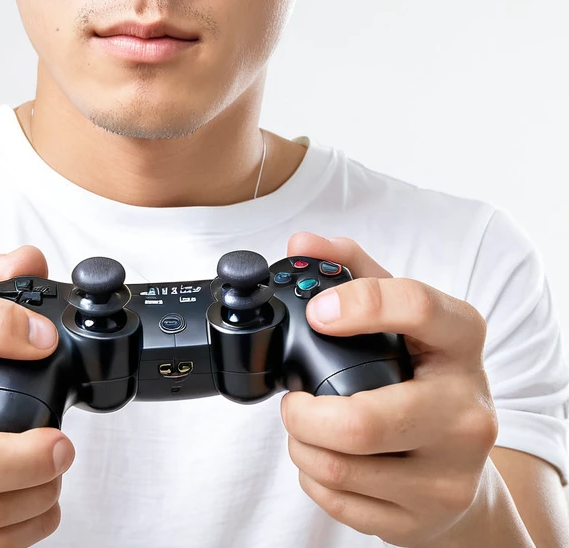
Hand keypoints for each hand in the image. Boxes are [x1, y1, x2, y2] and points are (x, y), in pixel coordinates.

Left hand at [280, 231, 498, 546]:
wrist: (461, 461)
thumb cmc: (420, 373)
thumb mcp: (399, 314)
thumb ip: (352, 268)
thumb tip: (302, 243)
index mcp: (461, 341)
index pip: (417, 306)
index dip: (360, 305)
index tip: (317, 313)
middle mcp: (467, 408)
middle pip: (365, 420)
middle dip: (304, 413)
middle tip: (292, 401)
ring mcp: (452, 470)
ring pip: (341, 466)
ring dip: (301, 446)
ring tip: (305, 428)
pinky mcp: (428, 517)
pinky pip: (341, 502)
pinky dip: (314, 479)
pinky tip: (324, 459)